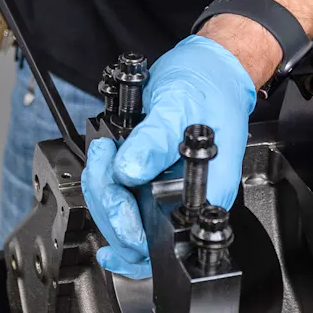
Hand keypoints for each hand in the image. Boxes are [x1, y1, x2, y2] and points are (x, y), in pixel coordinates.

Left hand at [82, 35, 256, 278]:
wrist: (210, 72)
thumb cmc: (207, 86)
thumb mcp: (179, 104)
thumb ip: (154, 140)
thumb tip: (129, 171)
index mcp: (207, 194)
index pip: (163, 237)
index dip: (129, 225)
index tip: (114, 190)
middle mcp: (190, 205)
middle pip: (138, 240)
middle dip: (108, 203)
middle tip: (104, 158)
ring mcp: (170, 199)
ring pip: (126, 229)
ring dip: (102, 195)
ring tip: (104, 154)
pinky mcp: (154, 190)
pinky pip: (126, 212)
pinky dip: (105, 200)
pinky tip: (101, 187)